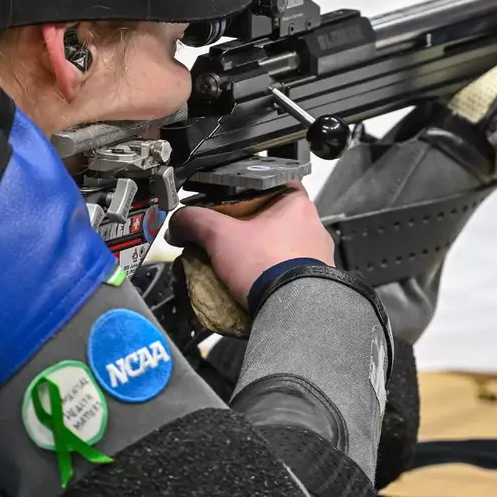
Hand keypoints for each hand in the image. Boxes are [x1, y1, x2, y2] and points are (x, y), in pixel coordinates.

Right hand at [167, 185, 334, 306]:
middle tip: (221, 241)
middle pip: (270, 219)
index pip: (269, 185)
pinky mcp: (314, 282)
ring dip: (255, 255)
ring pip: (278, 248)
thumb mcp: (219, 235)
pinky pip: (286, 271)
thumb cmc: (265, 265)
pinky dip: (267, 276)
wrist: (291, 310)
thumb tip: (179, 222)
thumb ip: (194, 221)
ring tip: (230, 268)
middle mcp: (313, 227)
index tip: (226, 204)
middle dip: (243, 230)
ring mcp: (317, 256)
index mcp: (297, 204)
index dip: (244, 193)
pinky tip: (249, 286)